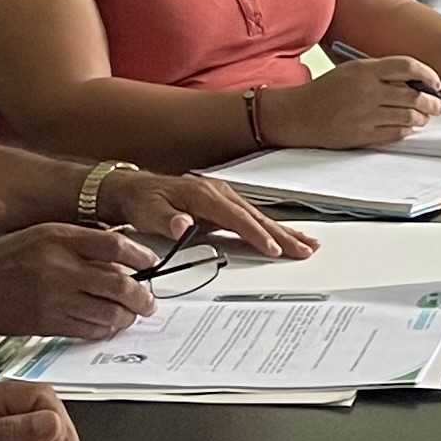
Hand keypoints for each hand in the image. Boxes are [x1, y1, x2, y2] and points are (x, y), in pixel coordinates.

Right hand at [0, 223, 155, 338]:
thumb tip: (119, 261)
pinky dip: (105, 328)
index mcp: (58, 239)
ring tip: (130, 314)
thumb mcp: (40, 235)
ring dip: (126, 316)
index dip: (140, 256)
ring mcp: (54, 300)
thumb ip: (79, 244)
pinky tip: (106, 324)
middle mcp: (59, 269)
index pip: (115, 246)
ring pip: (109, 313)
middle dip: (142, 296)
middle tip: (149, 300)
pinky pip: (89, 330)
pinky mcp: (48, 324)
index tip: (149, 262)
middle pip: (120, 284)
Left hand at [99, 168, 314, 260]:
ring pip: (259, 217)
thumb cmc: (142, 202)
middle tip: (305, 250)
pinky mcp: (223, 205)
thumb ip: (167, 220)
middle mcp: (219, 193)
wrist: (132, 190)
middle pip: (257, 217)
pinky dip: (272, 228)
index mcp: (204, 196)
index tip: (273, 249)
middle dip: (283, 234)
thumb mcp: (148, 212)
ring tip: (308, 244)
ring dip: (284, 231)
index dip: (257, 234)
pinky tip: (285, 236)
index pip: (237, 218)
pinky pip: (252, 218)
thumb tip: (184, 224)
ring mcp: (223, 198)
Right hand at [267, 55, 440, 147]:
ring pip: (408, 116)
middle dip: (432, 102)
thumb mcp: (351, 70)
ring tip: (424, 117)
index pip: (407, 66)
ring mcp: (366, 115)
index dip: (428, 74)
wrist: (299, 114)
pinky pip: (396, 133)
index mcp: (365, 70)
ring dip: (422, 117)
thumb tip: (414, 80)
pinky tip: (408, 127)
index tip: (435, 83)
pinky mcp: (363, 134)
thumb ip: (380, 72)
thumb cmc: (326, 91)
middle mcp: (367, 91)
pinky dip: (407, 130)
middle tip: (437, 105)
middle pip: (413, 95)